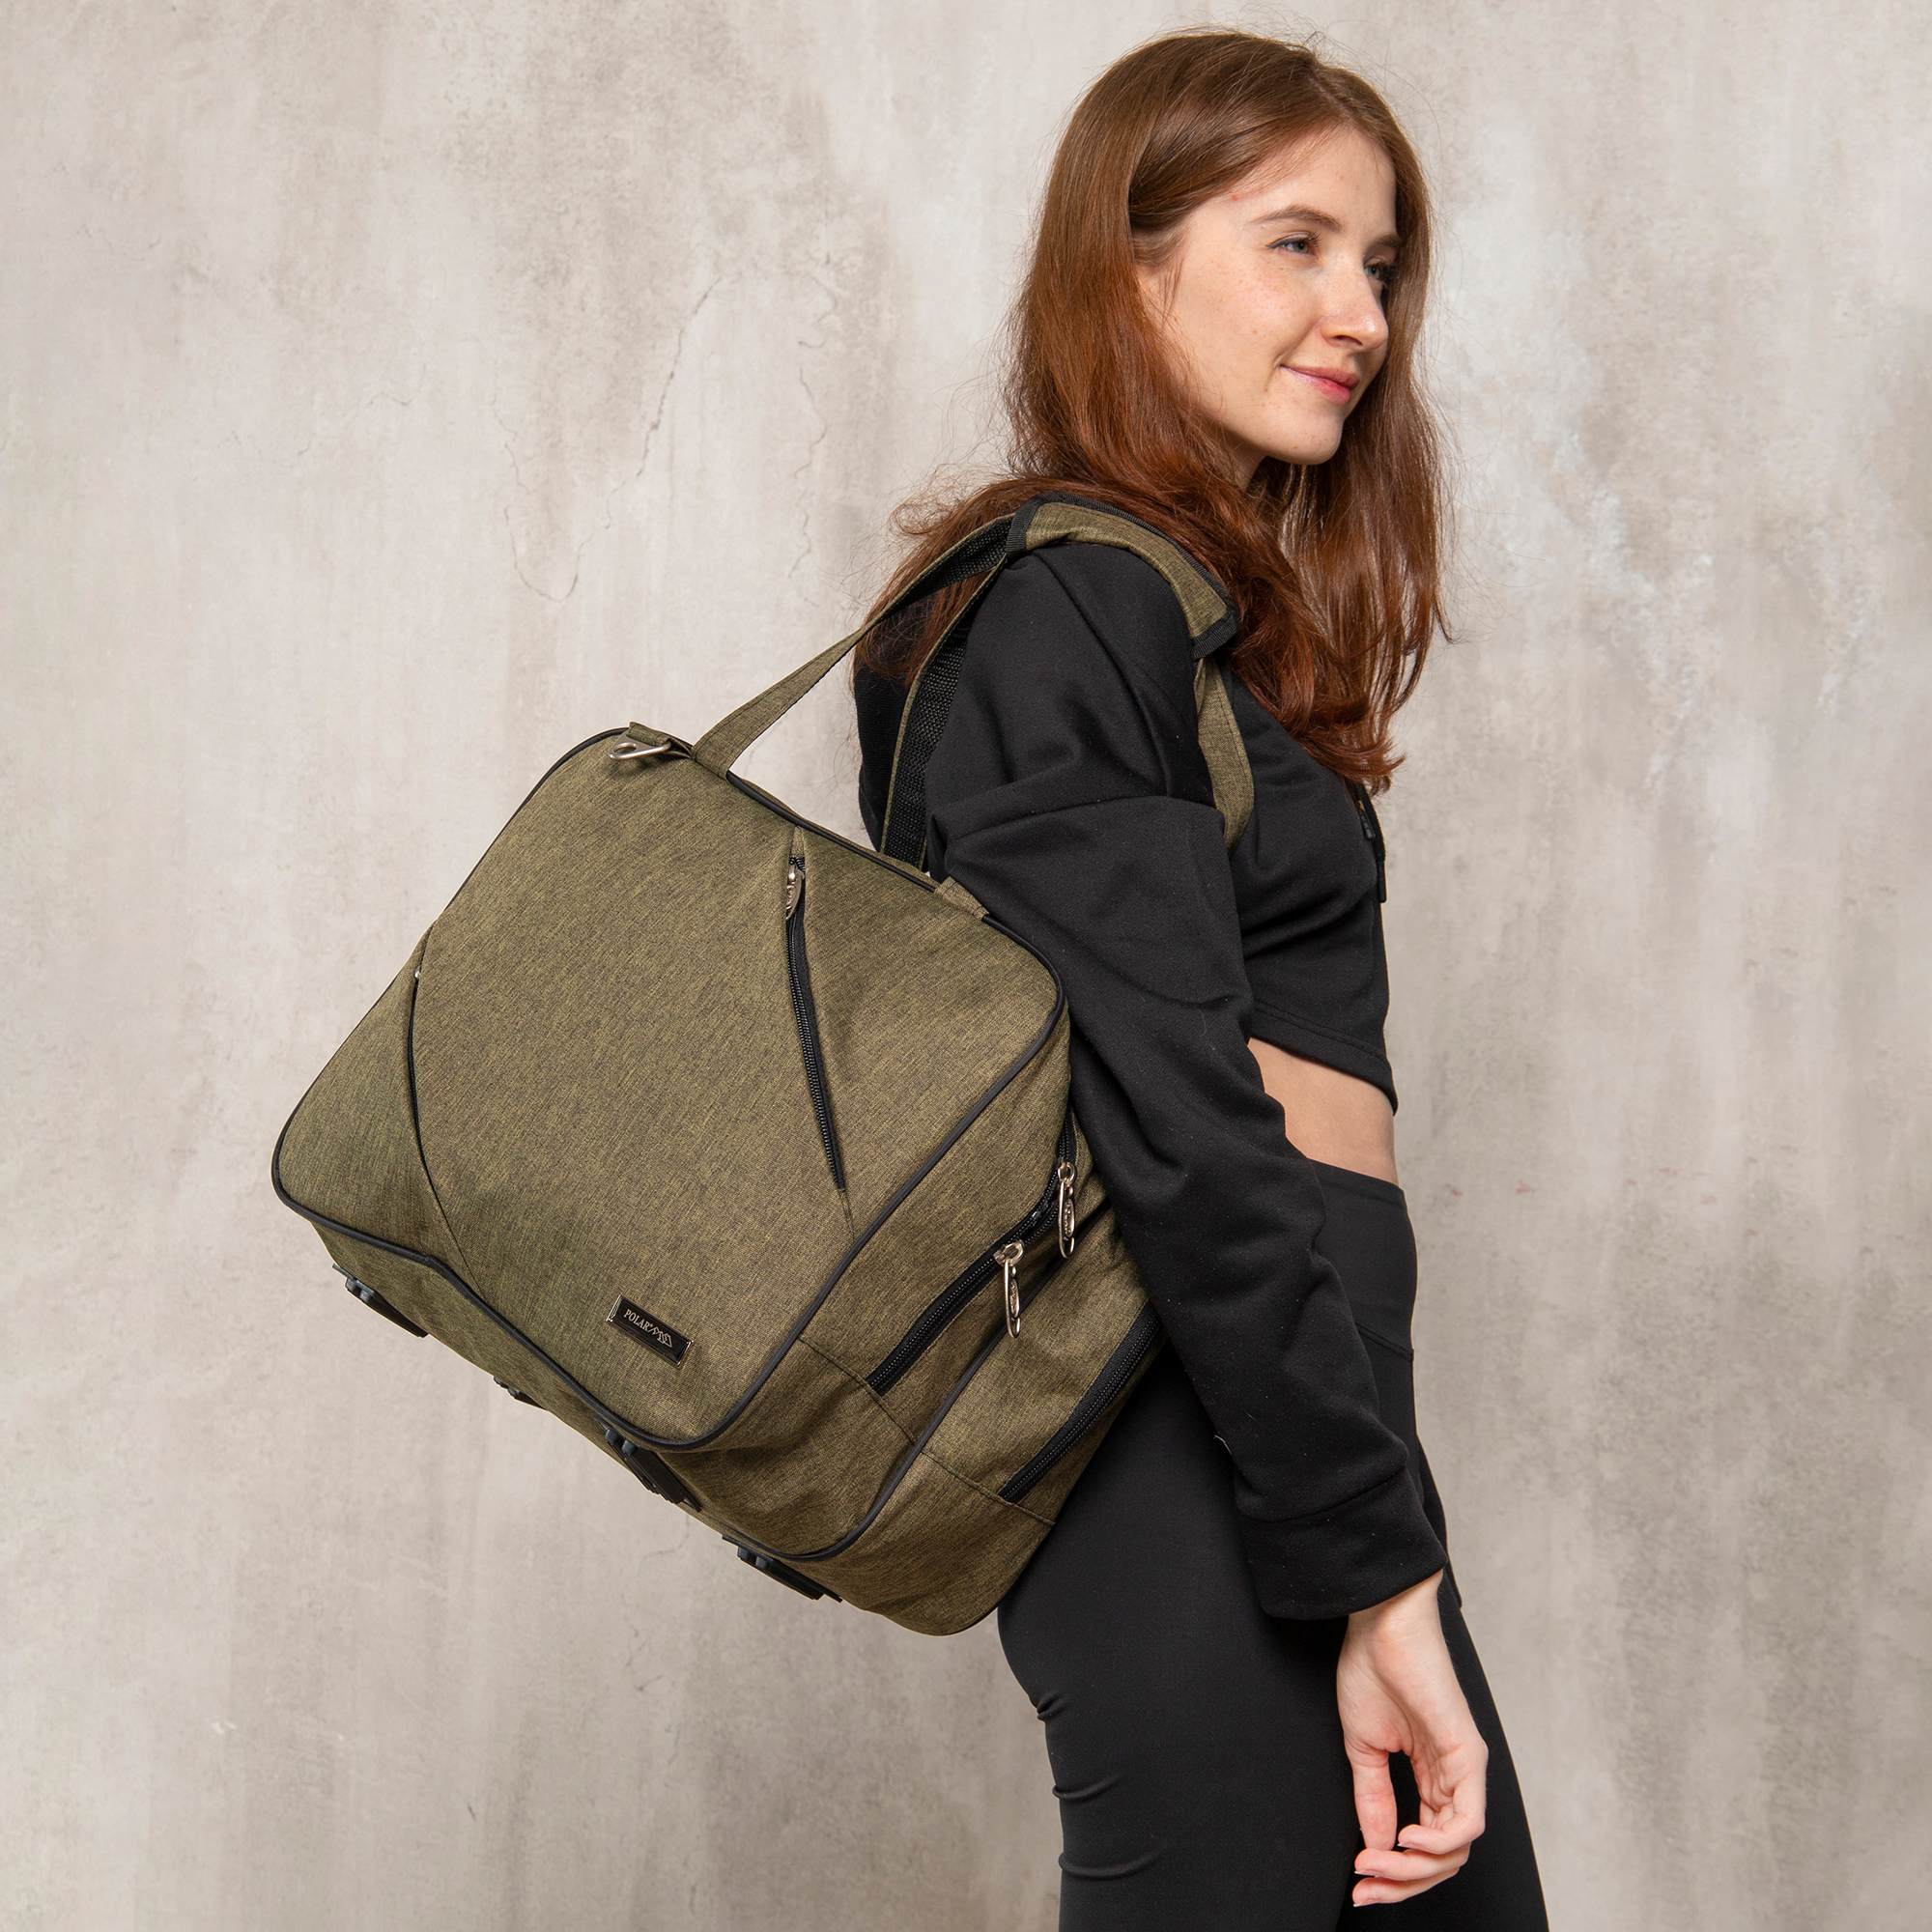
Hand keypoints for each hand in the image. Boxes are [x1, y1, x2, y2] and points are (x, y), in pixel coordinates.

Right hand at [1335, 1569, 1486, 1906]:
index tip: (1359, 1884)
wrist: (1380, 1624)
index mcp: (1432, 1775)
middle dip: (1402, 1882)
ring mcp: (1465, 1768)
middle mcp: (1454, 1778)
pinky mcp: (1467, 1756)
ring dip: (1412, 1869)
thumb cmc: (1371, 1670)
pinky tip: (1404, 1840)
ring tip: (1375, 1863)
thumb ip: (1373, 1800)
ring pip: (1455, 1849)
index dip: (1394, 1873)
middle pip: (1444, 1858)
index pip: (1426, 1845)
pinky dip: (1436, 1843)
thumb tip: (1376, 1850)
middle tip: (1365, 1885)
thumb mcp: (1364, 1749)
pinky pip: (1466, 1822)